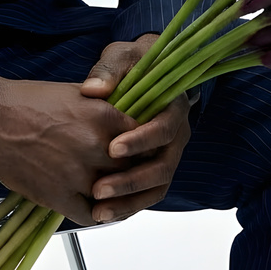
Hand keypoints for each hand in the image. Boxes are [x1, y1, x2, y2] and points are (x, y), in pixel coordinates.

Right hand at [0, 69, 136, 225]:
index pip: (143, 139)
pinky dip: (96, 213)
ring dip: (114, 195)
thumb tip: (125, 118)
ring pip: (115, 194)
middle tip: (126, 171)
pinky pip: (91, 216)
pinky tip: (93, 205)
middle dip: (131, 170)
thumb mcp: (75, 93)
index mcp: (102, 115)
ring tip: (111, 191)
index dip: (142, 146)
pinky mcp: (57, 196)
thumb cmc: (27, 100)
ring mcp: (77, 173)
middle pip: (133, 168)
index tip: (139, 150)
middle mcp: (94, 145)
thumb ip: (104, 108)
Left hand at [79, 34, 194, 222]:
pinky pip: (146, 192)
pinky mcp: (153, 167)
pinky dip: (128, 205)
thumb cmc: (133, 63)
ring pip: (156, 186)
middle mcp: (176, 135)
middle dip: (131, 181)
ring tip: (99, 210)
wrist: (142, 71)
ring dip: (129, 200)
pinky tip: (102, 212)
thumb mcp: (121, 57)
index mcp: (173, 107)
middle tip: (100, 189)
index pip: (164, 129)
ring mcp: (167, 154)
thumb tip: (94, 89)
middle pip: (162, 166)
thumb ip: (109, 70)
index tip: (113, 148)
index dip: (141, 141)